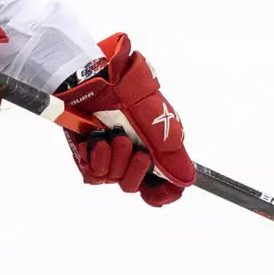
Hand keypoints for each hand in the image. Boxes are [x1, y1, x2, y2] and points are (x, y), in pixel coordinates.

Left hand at [55, 34, 193, 207]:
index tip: (156, 192)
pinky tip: (99, 143)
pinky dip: (98, 160)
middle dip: (134, 170)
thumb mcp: (160, 125)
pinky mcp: (87, 153)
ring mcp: (108, 154)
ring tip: (114, 138)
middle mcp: (130, 153)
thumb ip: (173, 156)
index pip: (157, 185)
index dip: (158, 192)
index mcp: (152, 149)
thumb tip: (186, 179)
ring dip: (115, 160)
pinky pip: (94, 174)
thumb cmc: (131, 96)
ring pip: (113, 179)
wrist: (99, 82)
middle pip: (133, 185)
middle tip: (135, 150)